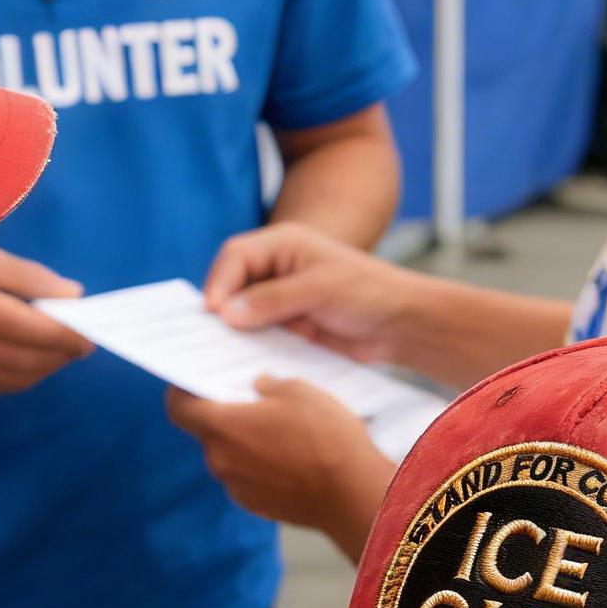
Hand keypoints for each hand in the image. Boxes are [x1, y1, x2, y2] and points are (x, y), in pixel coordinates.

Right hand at [0, 248, 91, 396]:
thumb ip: (32, 277)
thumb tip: (74, 296)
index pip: (22, 325)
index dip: (60, 333)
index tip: (89, 333)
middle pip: (22, 356)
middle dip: (60, 352)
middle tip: (83, 343)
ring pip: (17, 377)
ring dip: (48, 366)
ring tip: (64, 350)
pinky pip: (3, 386)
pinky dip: (28, 375)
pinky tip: (38, 359)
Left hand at [167, 378, 393, 558]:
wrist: (352, 493)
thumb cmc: (325, 436)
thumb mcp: (299, 391)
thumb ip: (268, 385)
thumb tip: (258, 387)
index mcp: (223, 427)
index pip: (178, 408)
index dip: (181, 392)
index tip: (195, 383)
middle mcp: (221, 460)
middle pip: (207, 432)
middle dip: (224, 417)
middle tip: (252, 403)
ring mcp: (237, 488)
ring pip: (229, 456)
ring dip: (244, 443)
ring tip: (279, 432)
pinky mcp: (256, 506)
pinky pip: (247, 478)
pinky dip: (259, 467)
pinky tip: (289, 459)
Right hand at [204, 222, 418, 364]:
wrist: (402, 324)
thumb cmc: (367, 292)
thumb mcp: (319, 289)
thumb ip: (272, 299)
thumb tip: (226, 313)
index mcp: (282, 244)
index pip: (236, 256)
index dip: (219, 282)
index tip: (212, 312)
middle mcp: (276, 269)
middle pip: (232, 285)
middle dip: (219, 309)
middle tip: (204, 336)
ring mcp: (280, 299)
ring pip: (242, 313)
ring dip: (232, 331)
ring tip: (216, 353)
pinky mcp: (287, 327)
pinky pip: (258, 336)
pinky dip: (248, 347)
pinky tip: (240, 362)